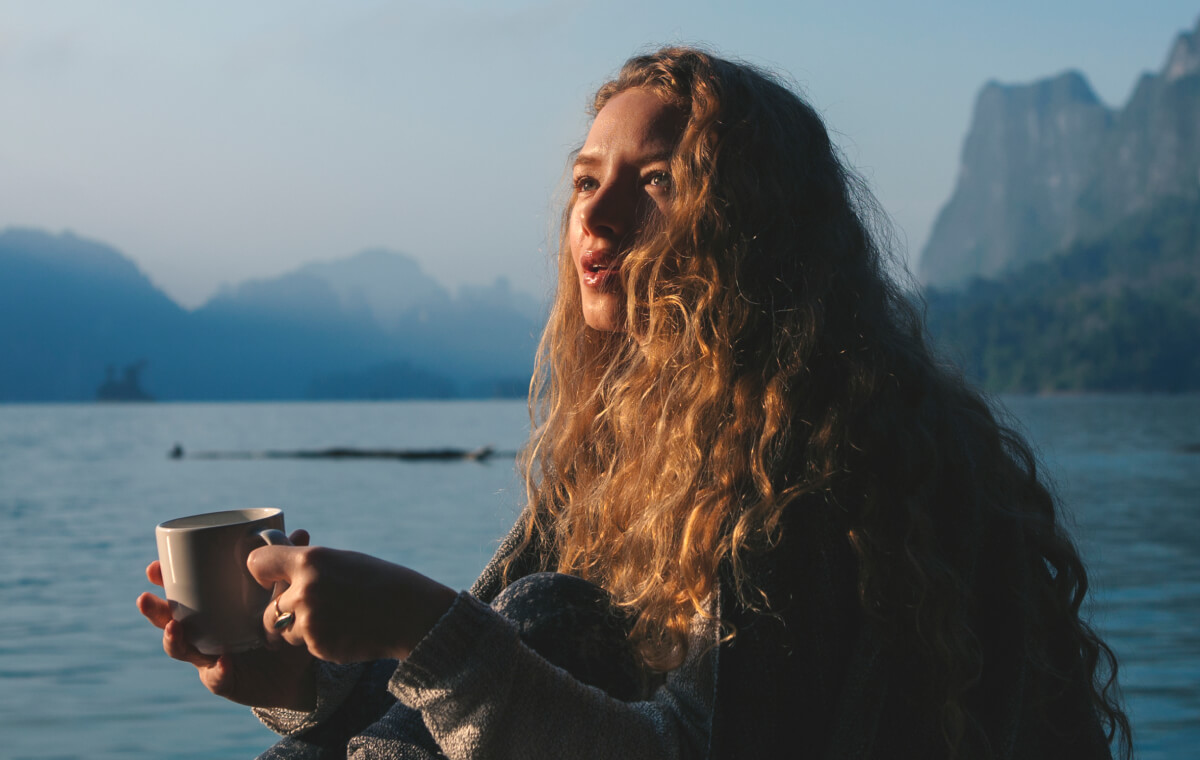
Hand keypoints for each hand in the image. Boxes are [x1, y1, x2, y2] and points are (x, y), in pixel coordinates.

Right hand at [136, 529, 317, 709]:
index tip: (155, 565)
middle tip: (146, 597)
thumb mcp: (286, 594)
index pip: (181, 591)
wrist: (298, 670)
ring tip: (175, 628)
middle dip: (156, 609)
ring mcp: (210, 657)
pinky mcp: (225, 681)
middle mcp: (204, 632)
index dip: (165, 580)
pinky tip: (224, 661)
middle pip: (170, 620)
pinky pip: (217, 677)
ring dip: (174, 639)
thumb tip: (300, 532)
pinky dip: (219, 670)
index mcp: (211, 607)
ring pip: (182, 649)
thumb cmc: (284, 626)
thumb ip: (288, 567)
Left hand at [247, 544, 457, 664]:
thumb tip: (275, 561)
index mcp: (310, 560)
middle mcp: (304, 590)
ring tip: (334, 619)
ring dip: (300, 629)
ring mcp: (310, 622)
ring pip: (284, 632)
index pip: (257, 563)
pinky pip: (306, 646)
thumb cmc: (380, 581)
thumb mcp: (343, 560)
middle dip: (282, 612)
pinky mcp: (319, 647)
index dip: (263, 571)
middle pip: (268, 608)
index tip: (271, 576)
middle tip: (308, 609)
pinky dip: (320, 642)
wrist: (413, 613)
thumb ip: (307, 564)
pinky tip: (345, 631)